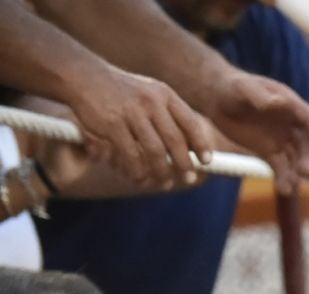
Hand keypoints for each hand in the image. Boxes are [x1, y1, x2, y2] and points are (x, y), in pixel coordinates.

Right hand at [70, 69, 215, 188]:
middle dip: (184, 164)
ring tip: (164, 183)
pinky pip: (131, 155)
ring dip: (161, 172)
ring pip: (155, 152)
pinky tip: (139, 178)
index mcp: (164, 94)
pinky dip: (137, 171)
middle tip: (188, 179)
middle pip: (175, 141)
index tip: (205, 161)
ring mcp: (131, 113)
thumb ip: (169, 114)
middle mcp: (150, 102)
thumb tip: (192, 145)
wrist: (82, 75)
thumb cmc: (120, 90)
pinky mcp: (112, 124)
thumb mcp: (149, 93)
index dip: (200, 144)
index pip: (190, 123)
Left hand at [207, 71, 308, 193]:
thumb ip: (260, 95)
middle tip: (304, 171)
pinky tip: (283, 189)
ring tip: (293, 185)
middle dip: (307, 158)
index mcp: (291, 106)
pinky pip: (280, 167)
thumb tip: (278, 102)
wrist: (216, 100)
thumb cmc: (232, 88)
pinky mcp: (270, 152)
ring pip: (295, 158)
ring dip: (296, 171)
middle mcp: (291, 125)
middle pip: (307, 144)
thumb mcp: (244, 88)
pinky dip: (283, 178)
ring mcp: (282, 139)